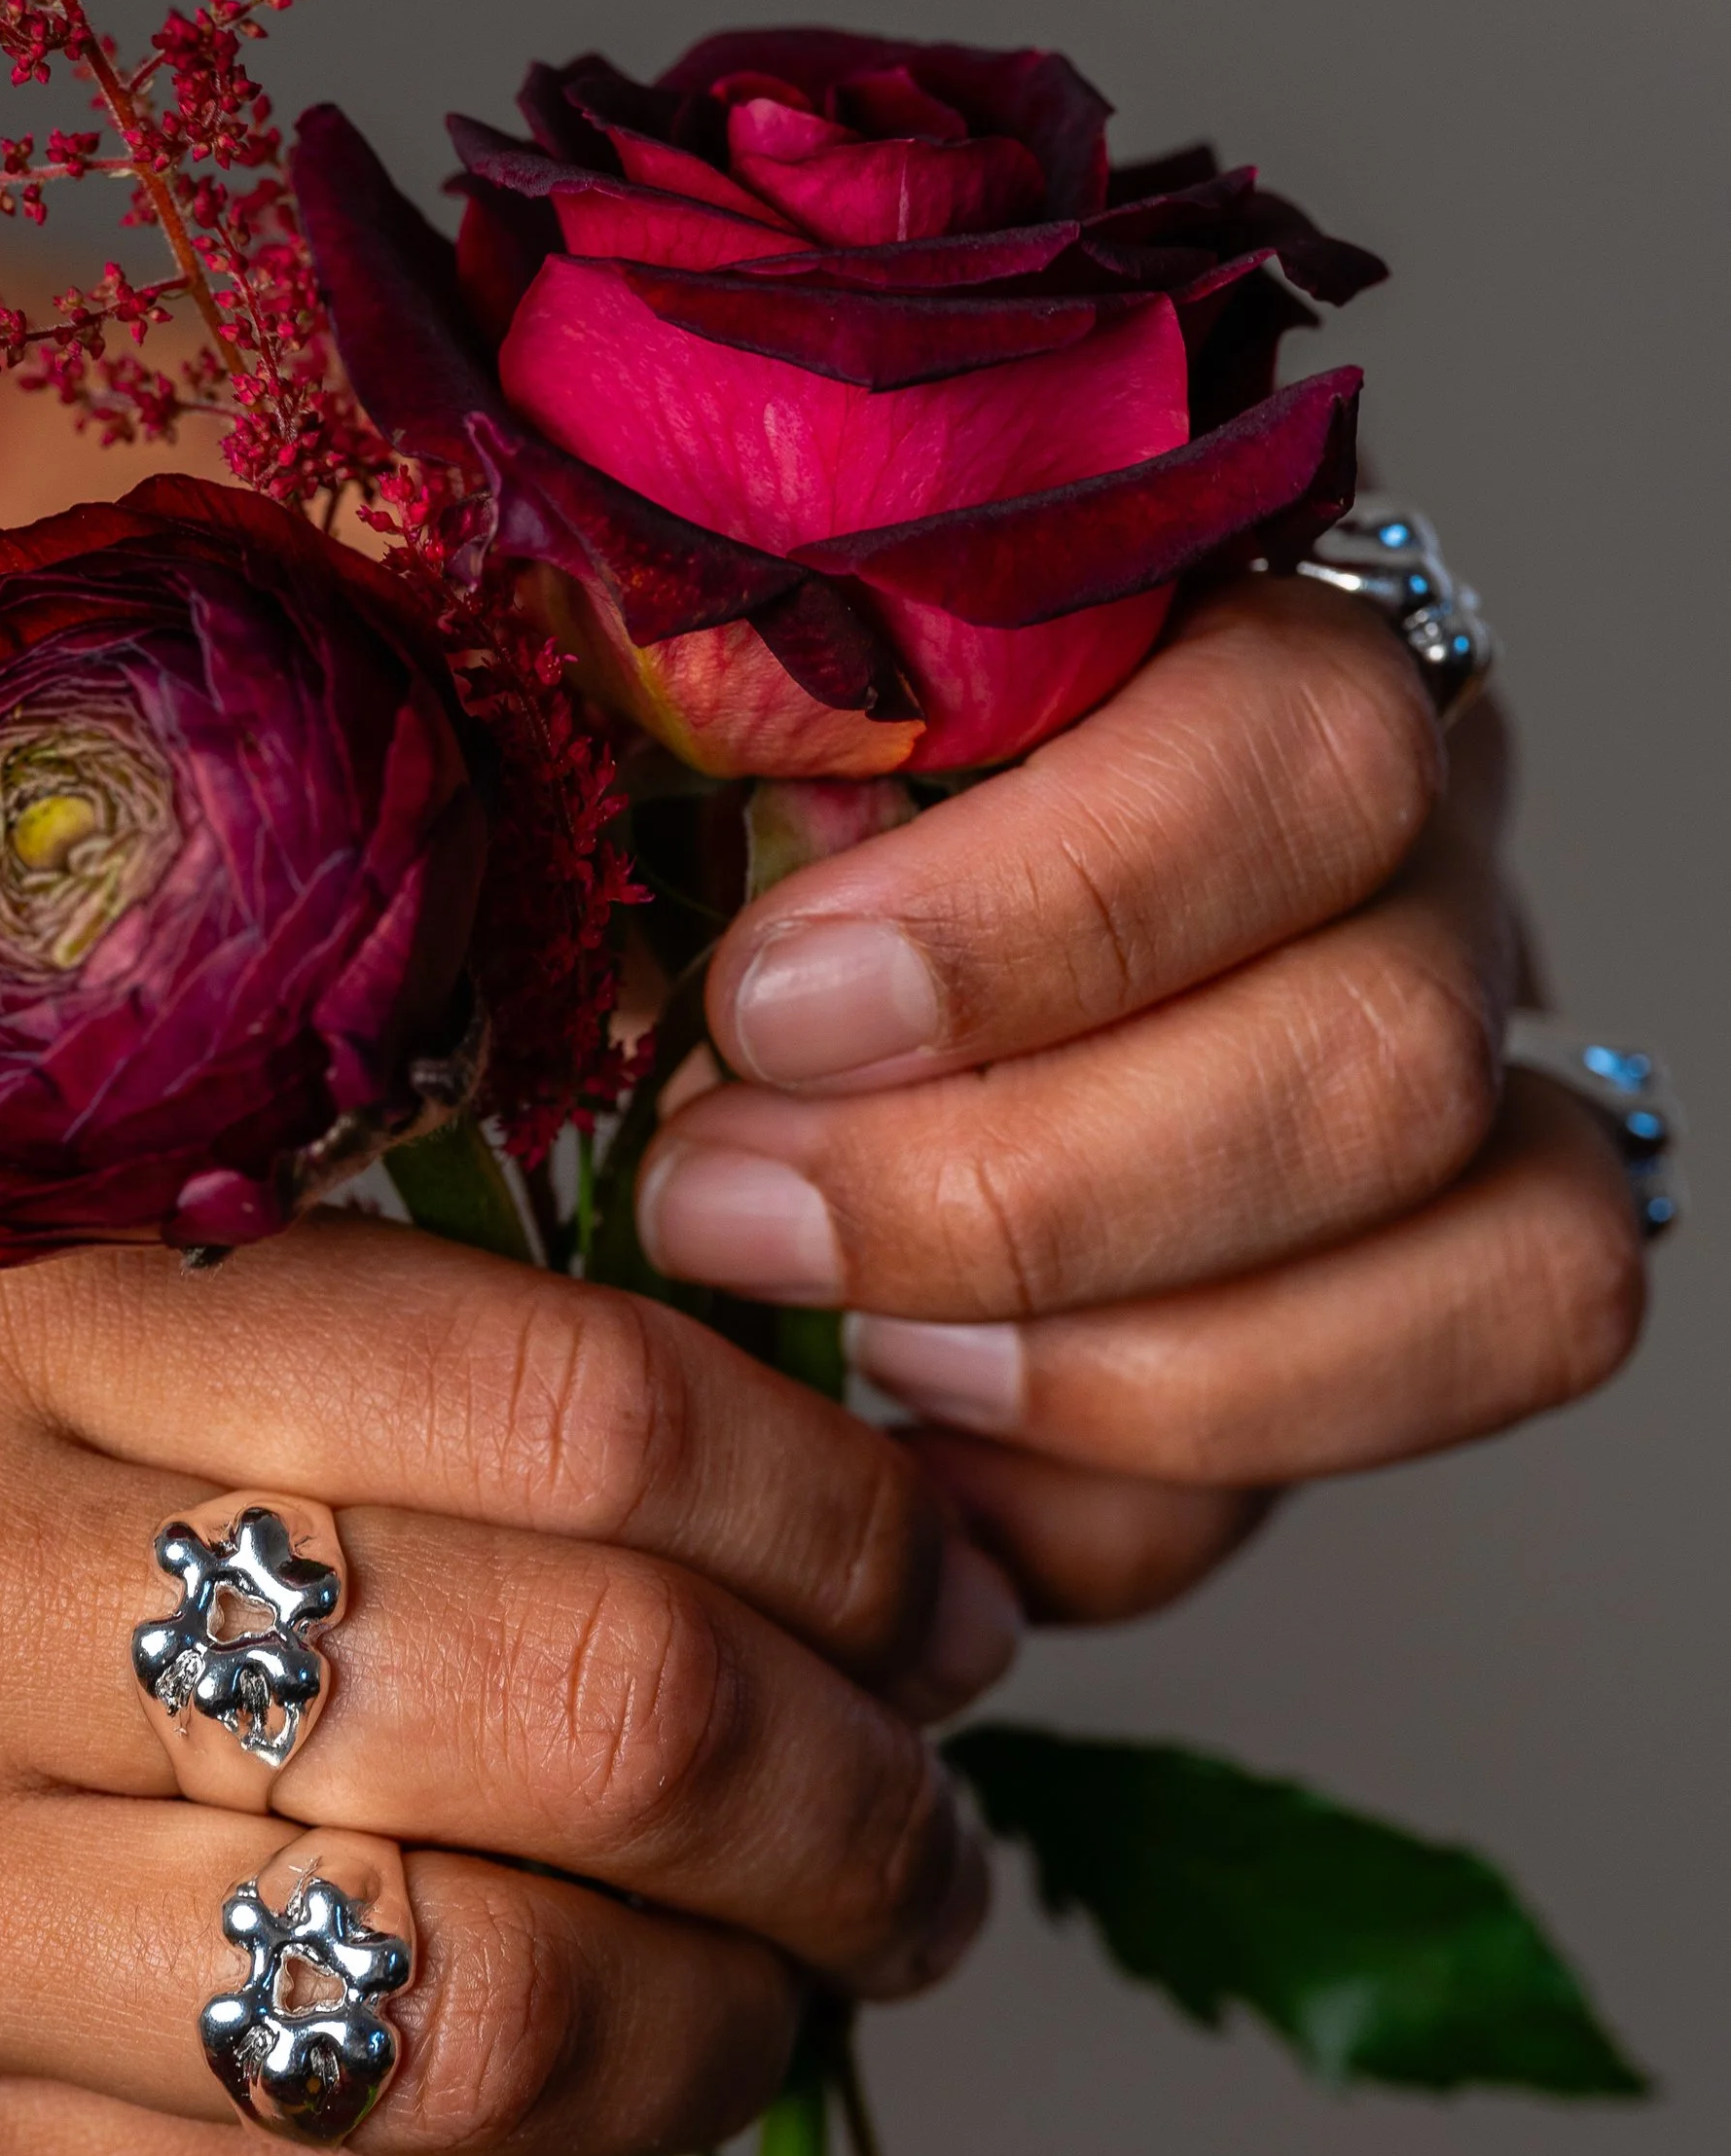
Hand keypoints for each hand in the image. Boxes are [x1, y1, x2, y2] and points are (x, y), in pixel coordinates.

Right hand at [0, 1151, 999, 2155]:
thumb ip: (210, 1328)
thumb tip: (667, 1450)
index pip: (551, 1383)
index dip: (829, 1503)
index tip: (928, 1579)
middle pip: (588, 1697)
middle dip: (859, 1788)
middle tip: (922, 1822)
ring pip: (490, 1999)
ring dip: (731, 2021)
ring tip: (792, 1999)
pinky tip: (528, 2127)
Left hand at [636, 578, 1647, 1619]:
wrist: (744, 957)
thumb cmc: (703, 788)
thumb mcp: (682, 695)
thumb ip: (697, 701)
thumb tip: (651, 791)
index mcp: (1274, 645)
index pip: (1309, 753)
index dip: (1057, 914)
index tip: (768, 1006)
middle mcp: (1419, 872)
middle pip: (1393, 1056)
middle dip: (1027, 1193)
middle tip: (724, 1207)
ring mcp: (1447, 1109)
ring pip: (1505, 1269)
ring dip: (1124, 1366)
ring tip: (850, 1345)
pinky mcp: (1378, 1333)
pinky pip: (1349, 1468)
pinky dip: (1125, 1510)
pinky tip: (921, 1470)